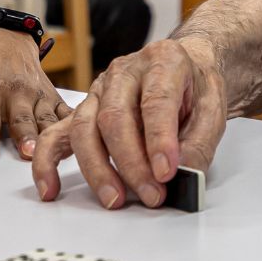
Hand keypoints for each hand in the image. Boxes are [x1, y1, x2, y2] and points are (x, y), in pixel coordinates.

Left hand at [0, 27, 70, 160]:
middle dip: (25, 135)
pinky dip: (77, 122)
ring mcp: (36, 94)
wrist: (2, 38)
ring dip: (53, 133)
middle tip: (28, 154)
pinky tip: (88, 136)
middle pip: (20, 119)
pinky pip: (67, 111)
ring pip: (47, 117)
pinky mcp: (54, 96)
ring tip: (59, 151)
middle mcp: (13, 92)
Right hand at [31, 38, 227, 208]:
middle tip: (151, 195)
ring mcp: (99, 90)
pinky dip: (47, 162)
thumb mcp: (214, 110)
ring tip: (115, 199)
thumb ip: (199, 143)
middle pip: (114, 117)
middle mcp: (125, 72)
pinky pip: (56, 134)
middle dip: (131, 163)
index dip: (159, 139)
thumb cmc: (196, 88)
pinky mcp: (84, 110)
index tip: (166, 173)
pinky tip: (50, 188)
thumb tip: (182, 176)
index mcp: (163, 61)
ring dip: (97, 169)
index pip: (155, 101)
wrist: (187, 68)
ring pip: (84, 128)